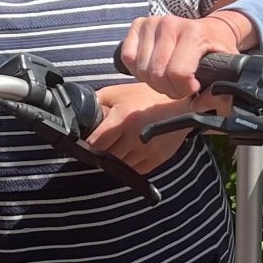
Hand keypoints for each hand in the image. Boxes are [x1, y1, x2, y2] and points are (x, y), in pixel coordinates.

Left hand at [87, 83, 204, 173]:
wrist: (181, 104)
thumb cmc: (147, 96)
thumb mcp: (118, 92)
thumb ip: (98, 102)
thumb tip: (81, 114)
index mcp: (123, 118)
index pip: (97, 143)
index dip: (89, 146)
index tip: (88, 144)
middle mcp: (135, 136)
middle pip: (107, 157)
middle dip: (102, 152)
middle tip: (103, 145)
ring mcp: (147, 150)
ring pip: (121, 166)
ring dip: (116, 159)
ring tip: (119, 146)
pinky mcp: (158, 159)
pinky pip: (136, 170)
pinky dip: (130, 164)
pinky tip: (131, 152)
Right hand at [119, 11, 249, 97]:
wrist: (211, 28)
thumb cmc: (216, 50)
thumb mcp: (228, 67)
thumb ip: (225, 88)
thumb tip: (219, 102)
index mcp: (193, 33)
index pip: (177, 73)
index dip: (183, 89)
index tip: (193, 87)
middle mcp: (170, 24)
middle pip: (156, 74)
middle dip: (168, 88)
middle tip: (180, 86)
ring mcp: (152, 22)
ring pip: (141, 68)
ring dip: (153, 82)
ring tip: (168, 78)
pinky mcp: (138, 25)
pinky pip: (127, 58)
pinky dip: (137, 70)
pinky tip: (153, 69)